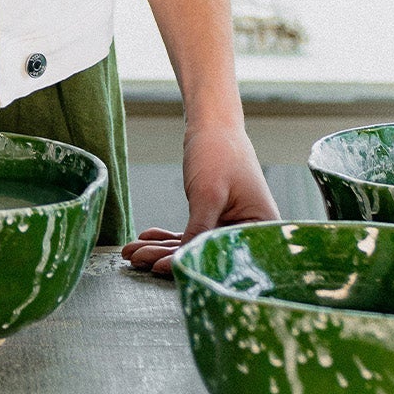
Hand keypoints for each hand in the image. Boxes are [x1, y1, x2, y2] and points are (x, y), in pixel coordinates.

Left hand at [120, 120, 278, 278]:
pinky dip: (166, 237)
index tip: (158, 268)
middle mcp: (249, 234)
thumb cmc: (219, 152)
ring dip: (160, 249)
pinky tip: (145, 237)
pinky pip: (189, 235)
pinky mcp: (214, 221)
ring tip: (131, 250)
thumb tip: (183, 265)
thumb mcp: (208, 194)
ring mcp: (230, 228)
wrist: (214, 124)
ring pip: (192, 246)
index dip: (190, 265)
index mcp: (262, 229)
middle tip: (135, 259)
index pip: (224, 257)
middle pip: (204, 254)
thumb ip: (198, 231)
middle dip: (165, 257)